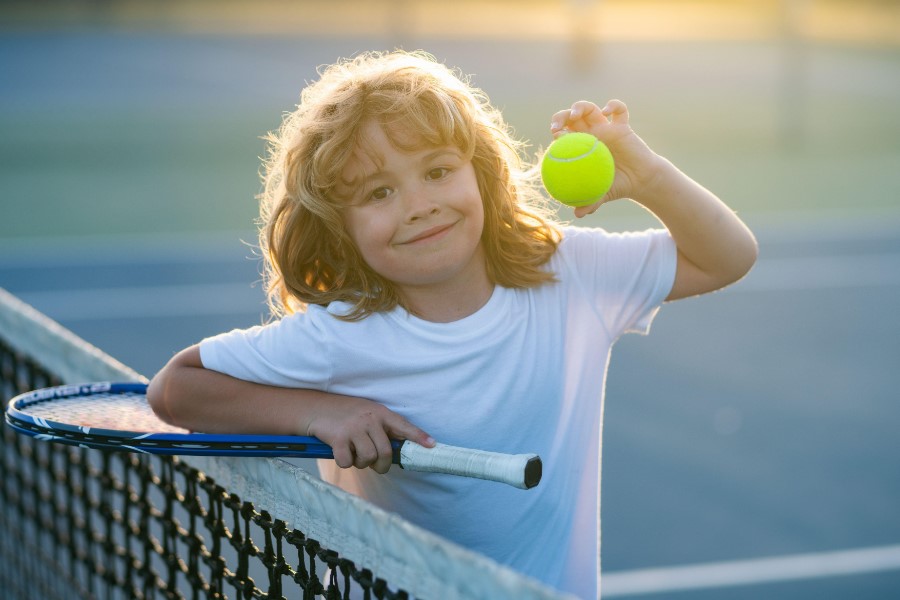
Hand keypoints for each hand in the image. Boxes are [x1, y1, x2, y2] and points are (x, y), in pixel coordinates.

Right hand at [305, 394, 434, 473]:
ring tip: (354, 453)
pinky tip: (340, 451)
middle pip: (386, 452)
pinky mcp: (338, 438)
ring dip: (362, 463)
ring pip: (368, 459)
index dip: (418, 437)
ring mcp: (354, 428)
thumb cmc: (344, 414)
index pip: (403, 426)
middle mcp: (370, 419)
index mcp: (380, 412)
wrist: (315, 408)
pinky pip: (348, 462)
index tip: (432, 445)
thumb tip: (394, 451)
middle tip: (375, 465)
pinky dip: (345, 462)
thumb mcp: (367, 413)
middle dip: (381, 465)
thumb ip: (381, 428)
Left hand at [549, 100, 665, 217]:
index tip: (554, 137)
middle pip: (571, 119)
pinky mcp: (622, 125)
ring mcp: (605, 128)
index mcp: (580, 148)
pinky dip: (613, 105)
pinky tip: (607, 110)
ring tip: (575, 113)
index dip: (556, 133)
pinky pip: (619, 110)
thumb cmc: (617, 187)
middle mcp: (590, 135)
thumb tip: (578, 215)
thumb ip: (590, 202)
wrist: (640, 180)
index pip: (563, 136)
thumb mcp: (603, 195)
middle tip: (557, 125)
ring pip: (590, 110)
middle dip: (561, 117)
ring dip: (580, 107)